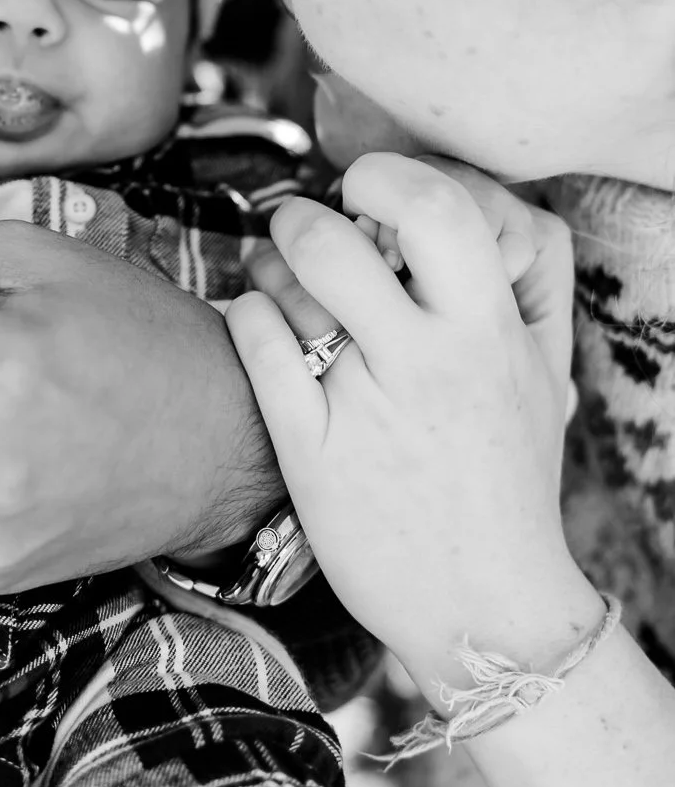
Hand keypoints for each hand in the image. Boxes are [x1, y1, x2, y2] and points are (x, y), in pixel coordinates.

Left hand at [228, 153, 598, 694]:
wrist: (487, 608)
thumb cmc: (508, 479)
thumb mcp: (541, 374)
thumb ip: (525, 283)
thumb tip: (487, 202)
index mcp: (489, 333)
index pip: (438, 209)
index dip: (387, 178)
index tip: (365, 190)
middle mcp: (427, 363)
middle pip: (335, 241)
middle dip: (298, 217)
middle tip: (297, 226)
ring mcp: (364, 407)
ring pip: (283, 290)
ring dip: (264, 265)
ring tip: (273, 274)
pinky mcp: (311, 452)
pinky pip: (257, 347)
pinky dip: (245, 317)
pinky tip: (257, 322)